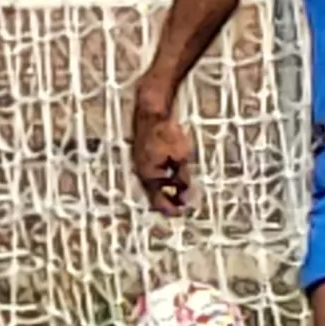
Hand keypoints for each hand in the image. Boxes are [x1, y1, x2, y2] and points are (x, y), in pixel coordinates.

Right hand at [128, 86, 193, 214]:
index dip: (171, 209)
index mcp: (148, 176)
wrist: (151, 112)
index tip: (183, 213)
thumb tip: (185, 196)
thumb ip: (182, 178)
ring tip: (181, 191)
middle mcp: (140, 173)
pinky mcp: (141, 155)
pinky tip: (172, 174)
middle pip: (154, 194)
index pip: (158, 202)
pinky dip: (162, 178)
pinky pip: (151, 172)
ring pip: (153, 184)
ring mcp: (139, 163)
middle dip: (169, 200)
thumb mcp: (181, 157)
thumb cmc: (166, 133)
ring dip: (166, 190)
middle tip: (184, 205)